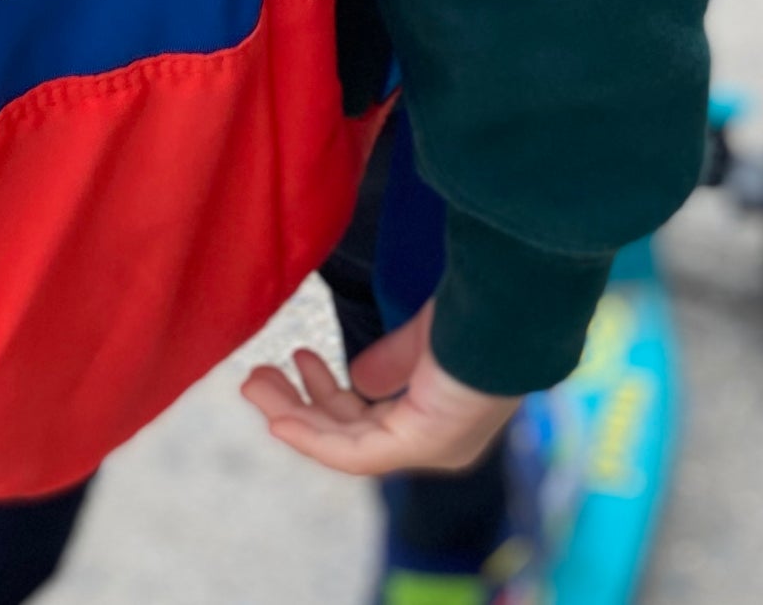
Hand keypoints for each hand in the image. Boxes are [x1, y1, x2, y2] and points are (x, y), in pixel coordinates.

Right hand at [240, 299, 518, 475]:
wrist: (507, 308)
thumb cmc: (480, 314)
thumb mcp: (426, 338)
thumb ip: (394, 359)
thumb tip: (357, 379)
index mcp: (442, 415)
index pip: (374, 420)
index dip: (328, 395)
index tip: (298, 360)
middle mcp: (438, 442)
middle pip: (352, 434)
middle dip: (300, 406)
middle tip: (257, 378)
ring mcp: (430, 449)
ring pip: (344, 445)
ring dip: (293, 417)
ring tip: (254, 383)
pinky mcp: (419, 445)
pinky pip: (351, 453)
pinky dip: (310, 436)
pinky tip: (278, 418)